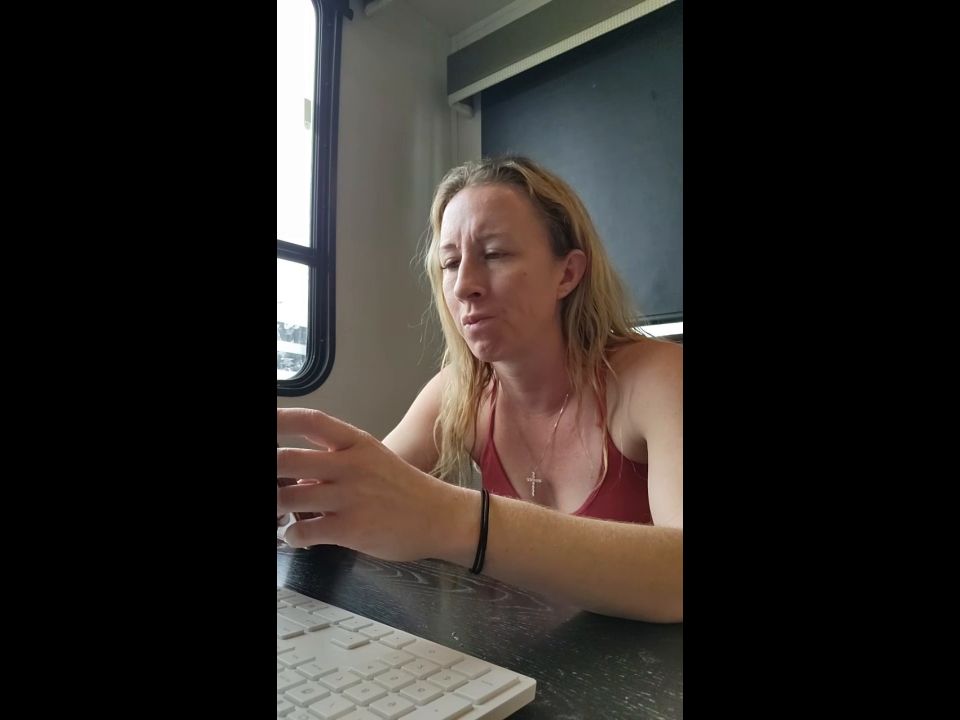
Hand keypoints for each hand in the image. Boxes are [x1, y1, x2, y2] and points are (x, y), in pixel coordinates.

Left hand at [277, 408, 470, 560]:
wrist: (439, 517)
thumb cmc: (403, 489)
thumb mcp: (373, 460)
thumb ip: (334, 461)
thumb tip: (295, 476)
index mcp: (357, 443)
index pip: (310, 421)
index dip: (281, 420)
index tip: (267, 423)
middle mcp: (351, 466)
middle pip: (288, 460)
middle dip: (270, 471)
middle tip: (271, 483)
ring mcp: (350, 497)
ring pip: (288, 499)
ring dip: (277, 508)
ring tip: (281, 514)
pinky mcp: (350, 529)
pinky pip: (303, 532)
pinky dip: (292, 536)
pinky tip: (298, 536)